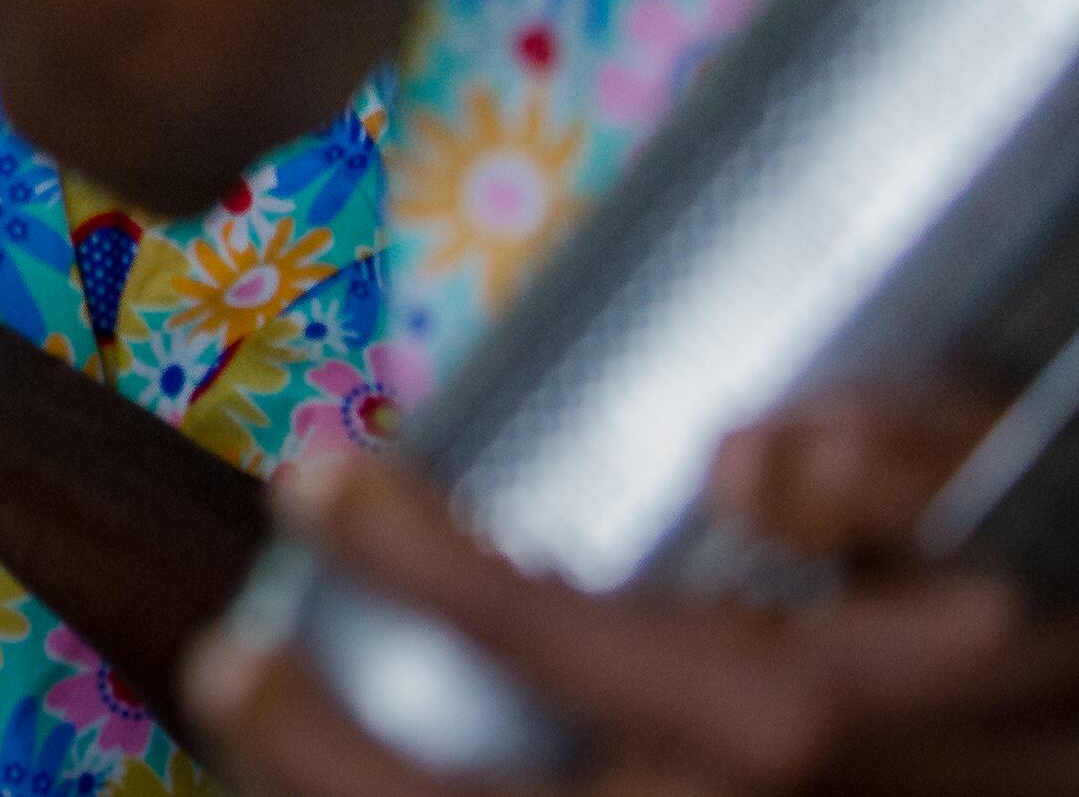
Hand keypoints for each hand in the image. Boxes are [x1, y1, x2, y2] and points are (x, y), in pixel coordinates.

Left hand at [187, 401, 1078, 794]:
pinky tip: (368, 796)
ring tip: (261, 741)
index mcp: (796, 716)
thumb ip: (899, 461)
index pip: (541, 632)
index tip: (319, 477)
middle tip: (228, 663)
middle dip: (322, 753)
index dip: (409, 554)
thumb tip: (750, 461)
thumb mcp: (1014, 500)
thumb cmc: (1052, 626)